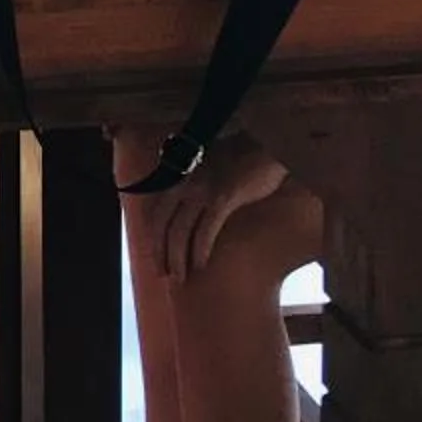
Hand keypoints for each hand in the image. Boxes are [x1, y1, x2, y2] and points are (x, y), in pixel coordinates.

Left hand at [124, 135, 288, 283]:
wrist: (268, 143)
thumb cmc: (242, 157)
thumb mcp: (209, 167)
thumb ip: (194, 184)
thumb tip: (189, 211)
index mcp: (179, 174)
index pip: (156, 212)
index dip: (153, 238)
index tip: (156, 257)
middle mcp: (184, 181)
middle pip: (163, 225)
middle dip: (160, 253)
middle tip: (163, 274)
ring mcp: (202, 188)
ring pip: (180, 231)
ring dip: (177, 258)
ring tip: (180, 277)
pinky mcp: (222, 197)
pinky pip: (205, 231)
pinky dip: (200, 250)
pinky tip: (200, 265)